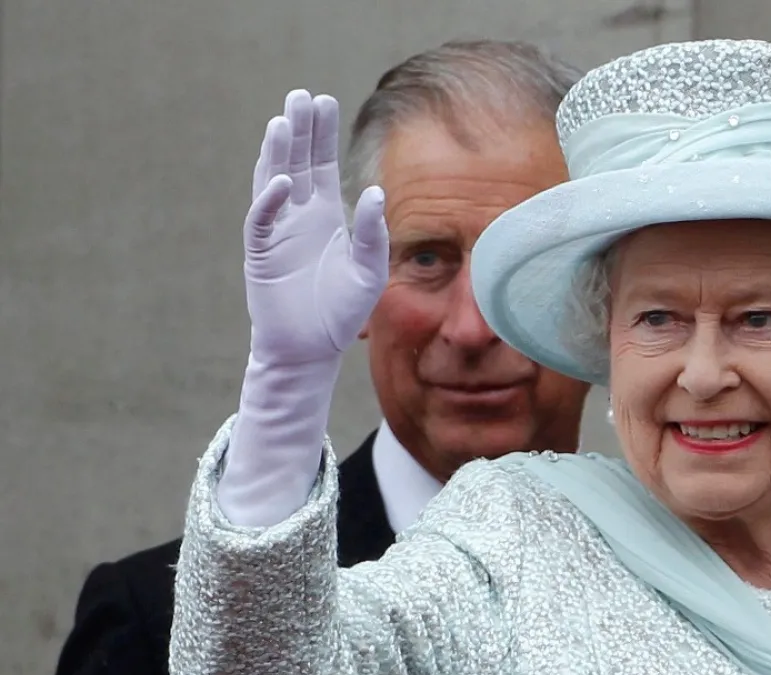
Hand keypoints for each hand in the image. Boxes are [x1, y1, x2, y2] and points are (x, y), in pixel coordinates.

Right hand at [243, 90, 388, 367]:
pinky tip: (284, 182)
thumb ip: (374, 235)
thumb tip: (376, 193)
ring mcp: (277, 231)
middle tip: (301, 96)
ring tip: (283, 122)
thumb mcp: (369, 273)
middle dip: (299, 130)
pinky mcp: (261, 253)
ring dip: (277, 153)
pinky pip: (262, 220)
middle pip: (298, 162)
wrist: (310, 350)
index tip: (323, 100)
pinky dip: (271, 200)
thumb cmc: (341, 313)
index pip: (322, 164)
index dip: (321, 134)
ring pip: (274, 181)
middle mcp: (299, 216)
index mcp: (326, 215)